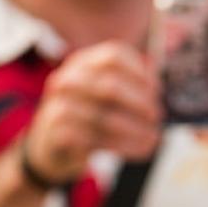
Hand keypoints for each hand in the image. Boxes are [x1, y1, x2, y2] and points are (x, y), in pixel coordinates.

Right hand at [25, 42, 163, 183]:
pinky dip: (123, 147)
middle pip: (110, 86)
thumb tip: (155, 74)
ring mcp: (58, 106)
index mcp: (83, 63)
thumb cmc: (88, 117)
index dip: (140, 73)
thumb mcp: (106, 95)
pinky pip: (96, 141)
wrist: (50, 146)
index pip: (114, 56)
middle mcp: (68, 79)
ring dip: (136, 130)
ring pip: (105, 118)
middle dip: (140, 103)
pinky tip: (140, 151)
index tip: (157, 91)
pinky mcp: (57, 133)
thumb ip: (131, 82)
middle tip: (157, 116)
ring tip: (154, 138)